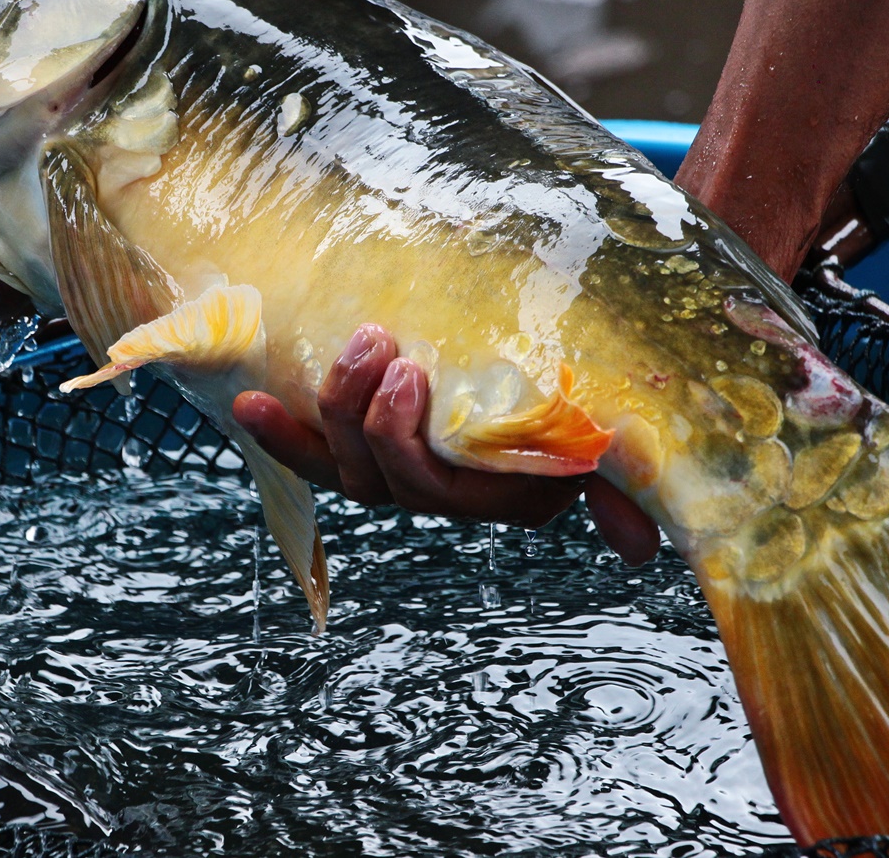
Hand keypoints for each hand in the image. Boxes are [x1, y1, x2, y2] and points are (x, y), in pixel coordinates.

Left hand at [233, 324, 660, 564]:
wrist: (575, 360)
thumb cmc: (596, 398)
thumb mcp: (617, 436)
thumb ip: (621, 482)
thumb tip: (641, 546)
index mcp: (502, 496)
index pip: (437, 491)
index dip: (403, 442)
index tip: (409, 375)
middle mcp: (447, 493)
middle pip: (383, 481)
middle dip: (366, 415)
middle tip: (377, 346)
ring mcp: (405, 470)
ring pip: (346, 469)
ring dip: (333, 408)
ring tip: (354, 344)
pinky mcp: (371, 440)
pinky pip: (317, 452)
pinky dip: (283, 432)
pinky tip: (247, 402)